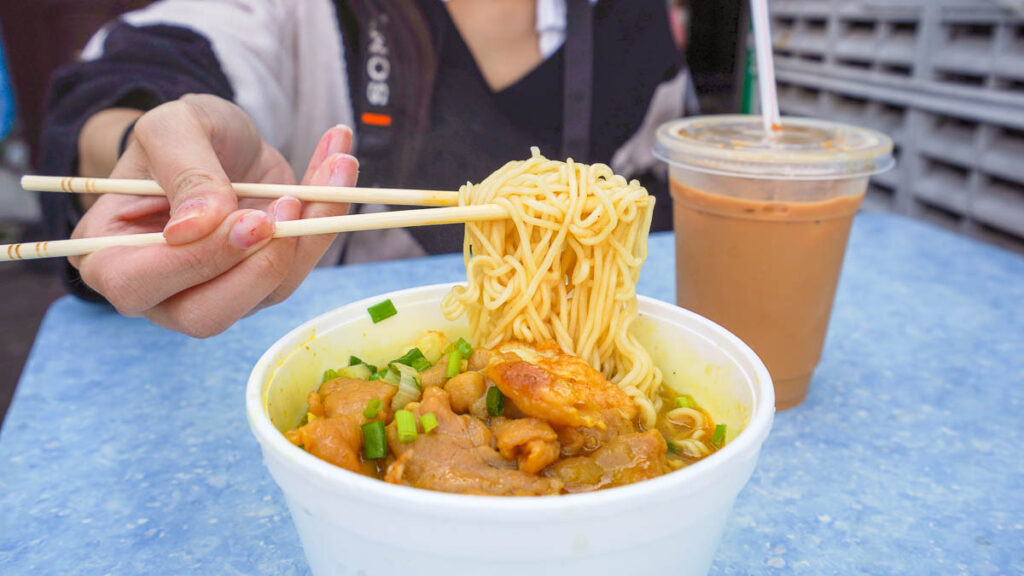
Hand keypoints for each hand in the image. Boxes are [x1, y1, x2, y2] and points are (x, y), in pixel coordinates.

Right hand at [70, 94, 357, 336]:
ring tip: (335, 167)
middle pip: (207, 314)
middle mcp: (162, 292)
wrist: (216, 139)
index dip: (199, 259)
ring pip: (269, 291)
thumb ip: (183, 171)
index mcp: (110, 258)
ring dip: (311, 232)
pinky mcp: (264, 282)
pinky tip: (338, 165)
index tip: (249, 219)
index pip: (142, 283)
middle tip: (291, 206)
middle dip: (258, 263)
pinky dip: (329, 217)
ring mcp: (218, 294)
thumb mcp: (171, 128)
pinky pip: (301, 264)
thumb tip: (197, 227)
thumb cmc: (179, 137)